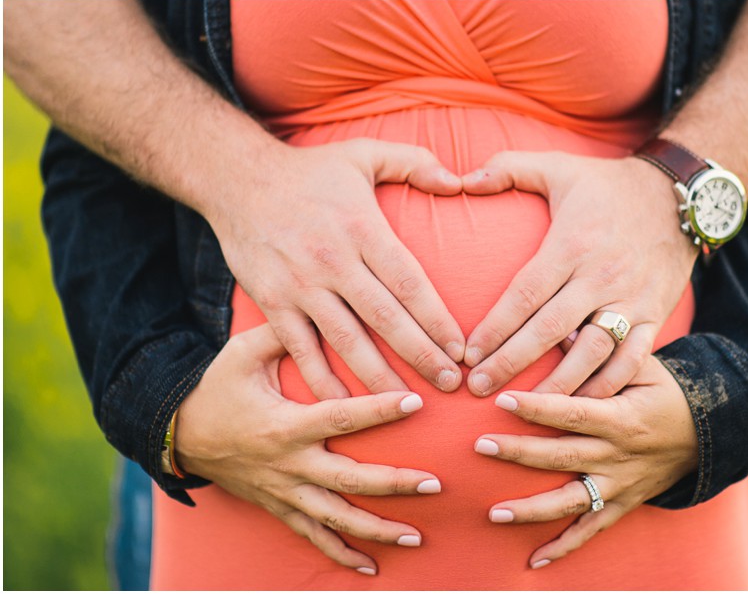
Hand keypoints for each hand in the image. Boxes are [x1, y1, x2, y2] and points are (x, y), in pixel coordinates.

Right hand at [176, 323, 441, 574]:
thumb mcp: (243, 354)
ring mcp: (284, 492)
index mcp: (284, 424)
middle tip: (434, 484)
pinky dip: (341, 555)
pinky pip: (312, 537)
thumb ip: (284, 334)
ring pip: (335, 519)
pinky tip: (372, 567)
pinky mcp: (279, 507)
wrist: (179, 434)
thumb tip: (323, 313)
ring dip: (377, 529)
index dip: (380, 410)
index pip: (341, 418)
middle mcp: (288, 465)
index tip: (417, 402)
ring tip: (416, 536)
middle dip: (394, 484)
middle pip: (348, 480)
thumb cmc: (217, 388)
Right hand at [205, 138, 465, 399]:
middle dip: (421, 355)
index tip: (461, 349)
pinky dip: (321, 378)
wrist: (236, 178)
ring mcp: (300, 284)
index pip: (409, 283)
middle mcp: (333, 260)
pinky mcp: (272, 301)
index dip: (438, 320)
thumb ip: (414, 162)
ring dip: (379, 376)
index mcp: (362, 227)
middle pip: (386, 318)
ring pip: (346, 340)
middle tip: (450, 385)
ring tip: (408, 404)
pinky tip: (345, 404)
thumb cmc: (310, 170)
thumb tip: (458, 180)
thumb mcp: (364, 153)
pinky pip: (301, 348)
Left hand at [461, 152, 697, 397]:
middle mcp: (601, 276)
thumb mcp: (558, 166)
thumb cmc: (606, 184)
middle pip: (549, 329)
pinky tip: (581, 406)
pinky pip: (633, 358)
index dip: (495, 327)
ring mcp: (631, 299)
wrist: (677, 195)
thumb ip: (508, 168)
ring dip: (558, 384)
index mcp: (572, 244)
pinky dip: (609, 384)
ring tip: (524, 409)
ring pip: (591, 352)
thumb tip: (463, 178)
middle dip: (511, 363)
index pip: (526, 294)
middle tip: (478, 388)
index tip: (468, 353)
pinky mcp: (654, 314)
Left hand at [473, 356, 697, 567]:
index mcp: (621, 418)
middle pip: (562, 456)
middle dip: (519, 453)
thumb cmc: (665, 393)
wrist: (706, 435)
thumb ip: (601, 352)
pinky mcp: (621, 505)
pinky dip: (563, 547)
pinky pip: (591, 530)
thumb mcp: (643, 366)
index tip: (502, 400)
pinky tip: (533, 560)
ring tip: (493, 513)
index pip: (573, 412)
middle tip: (480, 446)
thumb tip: (560, 331)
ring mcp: (618, 485)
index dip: (537, 408)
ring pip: (571, 501)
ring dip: (531, 509)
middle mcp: (617, 456)